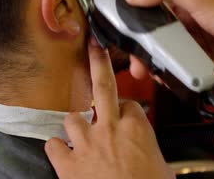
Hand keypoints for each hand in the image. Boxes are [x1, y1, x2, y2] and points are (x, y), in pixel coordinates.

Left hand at [45, 37, 173, 178]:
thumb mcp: (160, 168)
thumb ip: (148, 152)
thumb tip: (148, 157)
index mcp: (137, 128)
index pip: (130, 105)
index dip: (126, 110)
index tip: (125, 115)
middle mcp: (109, 129)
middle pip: (103, 86)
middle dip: (98, 63)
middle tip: (93, 47)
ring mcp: (86, 143)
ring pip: (72, 118)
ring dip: (74, 125)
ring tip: (78, 134)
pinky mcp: (67, 162)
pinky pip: (52, 144)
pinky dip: (55, 148)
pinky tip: (61, 154)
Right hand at [126, 0, 213, 105]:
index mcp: (186, 0)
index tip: (112, 4)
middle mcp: (185, 23)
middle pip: (148, 27)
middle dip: (135, 36)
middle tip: (125, 41)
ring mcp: (189, 46)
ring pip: (156, 51)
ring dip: (146, 58)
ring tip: (142, 65)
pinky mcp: (193, 69)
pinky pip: (169, 71)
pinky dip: (162, 73)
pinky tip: (161, 73)